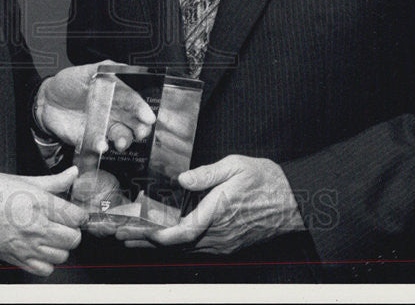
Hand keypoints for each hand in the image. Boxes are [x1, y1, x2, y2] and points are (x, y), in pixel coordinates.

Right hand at [0, 166, 87, 275]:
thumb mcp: (22, 179)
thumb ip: (53, 181)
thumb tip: (72, 174)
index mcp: (38, 202)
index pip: (76, 216)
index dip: (79, 214)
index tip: (74, 212)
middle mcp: (34, 225)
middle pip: (73, 238)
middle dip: (72, 231)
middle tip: (63, 224)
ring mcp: (25, 245)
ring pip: (62, 256)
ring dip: (61, 247)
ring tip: (52, 237)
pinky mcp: (15, 258)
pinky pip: (44, 270)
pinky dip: (47, 263)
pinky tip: (40, 250)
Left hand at [36, 61, 155, 149]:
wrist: (46, 100)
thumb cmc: (68, 83)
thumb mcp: (86, 71)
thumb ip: (104, 69)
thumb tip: (122, 67)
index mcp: (116, 95)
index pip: (134, 102)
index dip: (142, 109)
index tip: (148, 117)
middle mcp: (114, 112)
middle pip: (134, 123)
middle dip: (141, 129)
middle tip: (140, 132)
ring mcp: (103, 127)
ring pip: (122, 137)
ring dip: (125, 141)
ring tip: (121, 143)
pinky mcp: (90, 139)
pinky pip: (100, 145)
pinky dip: (103, 147)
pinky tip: (101, 145)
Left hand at [115, 155, 304, 253]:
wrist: (293, 201)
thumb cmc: (266, 181)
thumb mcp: (236, 166)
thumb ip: (207, 174)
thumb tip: (181, 180)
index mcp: (219, 213)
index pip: (182, 232)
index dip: (157, 235)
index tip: (137, 232)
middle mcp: (219, 234)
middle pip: (176, 244)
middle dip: (146, 241)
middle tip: (120, 236)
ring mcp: (223, 242)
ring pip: (184, 248)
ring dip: (157, 244)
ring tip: (132, 238)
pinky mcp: (227, 244)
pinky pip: (196, 248)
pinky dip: (175, 244)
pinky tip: (162, 238)